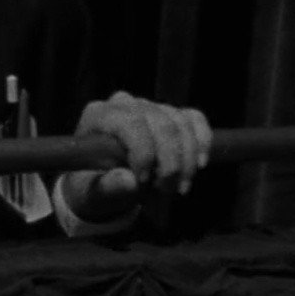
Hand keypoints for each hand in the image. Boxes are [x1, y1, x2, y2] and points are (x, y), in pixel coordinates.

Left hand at [68, 91, 211, 218]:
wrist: (102, 180)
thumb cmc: (92, 184)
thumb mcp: (92, 191)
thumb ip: (107, 187)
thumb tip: (129, 181)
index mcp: (99, 115)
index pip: (131, 123)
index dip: (144, 152)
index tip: (144, 181)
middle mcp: (124, 103)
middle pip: (161, 123)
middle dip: (170, 162)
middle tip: (167, 191)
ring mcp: (149, 106)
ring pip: (180, 123)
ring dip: (187, 160)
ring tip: (179, 187)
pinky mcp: (169, 114)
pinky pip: (194, 118)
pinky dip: (202, 141)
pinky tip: (200, 164)